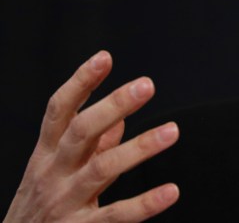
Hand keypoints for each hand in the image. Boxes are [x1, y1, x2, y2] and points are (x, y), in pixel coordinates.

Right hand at [4, 51, 179, 221]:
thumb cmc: (40, 211)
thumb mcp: (54, 173)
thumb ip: (88, 147)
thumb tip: (120, 120)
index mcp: (46, 155)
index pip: (59, 111)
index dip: (80, 82)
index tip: (105, 57)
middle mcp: (52, 174)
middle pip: (81, 132)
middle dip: (113, 105)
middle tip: (147, 85)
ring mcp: (64, 203)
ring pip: (102, 168)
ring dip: (140, 148)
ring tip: (172, 130)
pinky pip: (115, 215)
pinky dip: (145, 203)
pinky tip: (171, 191)